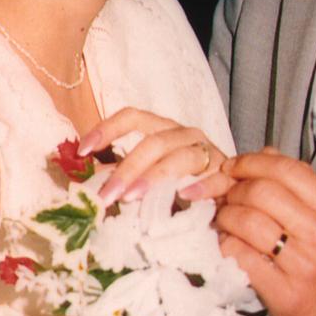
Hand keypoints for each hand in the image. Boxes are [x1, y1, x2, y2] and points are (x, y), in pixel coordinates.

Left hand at [78, 106, 231, 204]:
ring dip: (154, 177)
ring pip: (180, 156)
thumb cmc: (185, 185)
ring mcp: (208, 153)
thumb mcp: (151, 179)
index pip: (133, 117)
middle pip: (155, 140)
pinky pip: (215, 178)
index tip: (82, 150)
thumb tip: (86, 185)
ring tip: (131, 198)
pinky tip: (184, 197)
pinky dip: (200, 187)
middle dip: (127, 168)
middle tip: (105, 196)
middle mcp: (186, 135)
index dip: (107, 129)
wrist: (233, 194)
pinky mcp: (228, 176)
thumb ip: (124, 178)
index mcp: (164, 130)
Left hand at [216, 148, 315, 315]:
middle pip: (261, 191)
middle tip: (224, 196)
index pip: (284, 167)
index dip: (249, 162)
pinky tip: (228, 244)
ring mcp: (304, 265)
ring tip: (223, 220)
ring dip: (225, 216)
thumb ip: (297, 182)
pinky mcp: (285, 293)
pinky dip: (226, 245)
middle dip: (232, 189)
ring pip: (247, 221)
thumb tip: (261, 153)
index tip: (231, 166)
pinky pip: (241, 255)